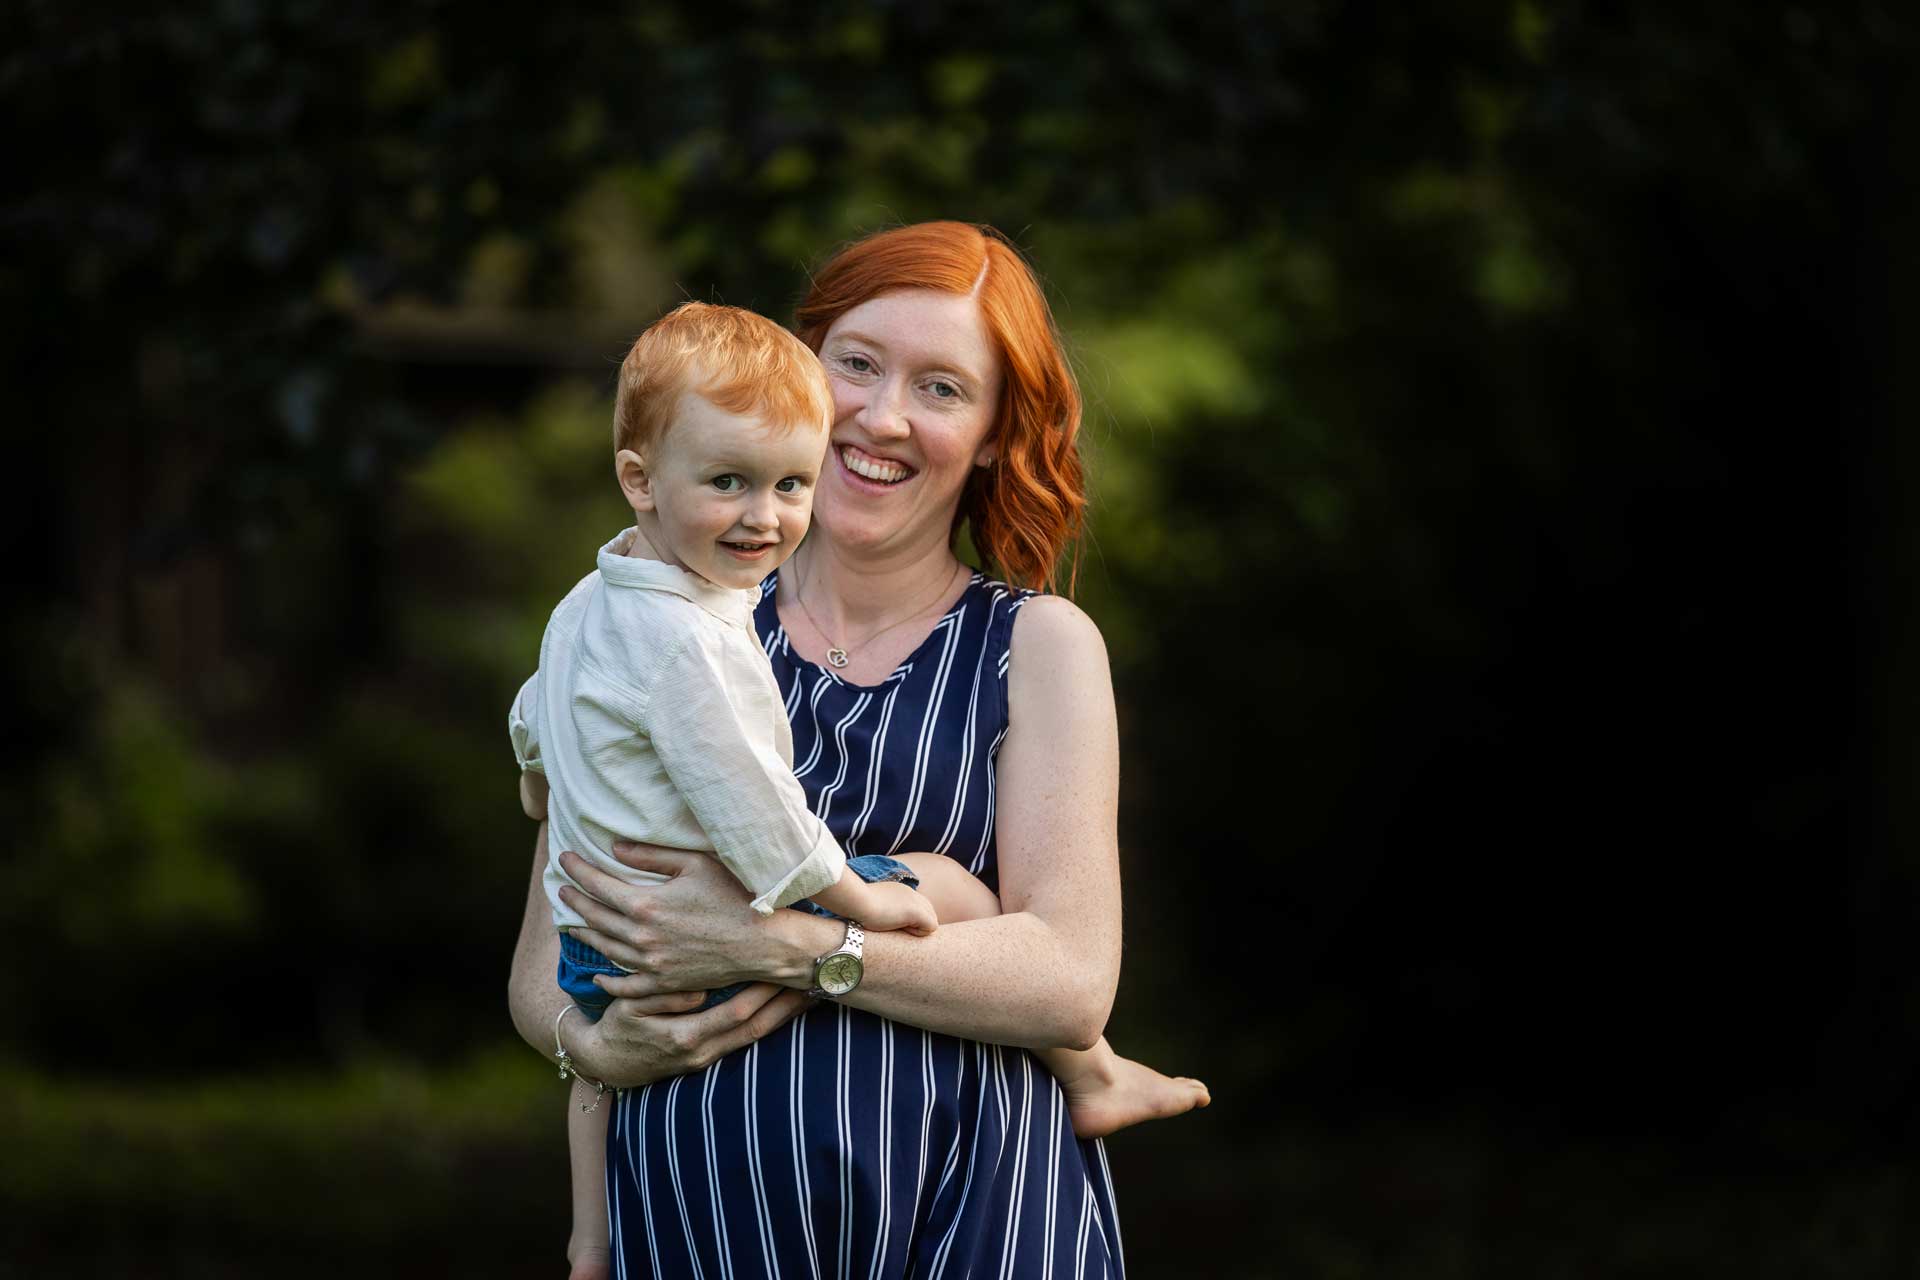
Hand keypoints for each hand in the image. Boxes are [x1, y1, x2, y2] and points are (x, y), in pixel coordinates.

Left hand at [557, 841, 830, 994]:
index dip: (578, 871)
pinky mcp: (666, 983)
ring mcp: (653, 964)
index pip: (599, 885)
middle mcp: (642, 937)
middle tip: (561, 889)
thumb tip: (614, 848)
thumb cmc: (736, 895)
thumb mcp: (696, 863)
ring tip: (572, 923)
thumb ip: (651, 856)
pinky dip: (608, 980)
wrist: (765, 942)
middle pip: (597, 917)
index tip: (564, 858)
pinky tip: (597, 975)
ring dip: (585, 934)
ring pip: (607, 949)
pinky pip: (627, 985)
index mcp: (647, 904)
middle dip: (575, 901)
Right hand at [578, 983, 809, 1086]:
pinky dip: (768, 1022)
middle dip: (788, 1005)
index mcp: (685, 1037)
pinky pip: (745, 1039)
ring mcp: (708, 1058)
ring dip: (784, 1015)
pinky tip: (785, 1007)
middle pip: (757, 1027)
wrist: (604, 1063)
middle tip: (816, 981)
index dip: (764, 992)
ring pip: (756, 1035)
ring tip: (811, 991)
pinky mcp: (708, 1058)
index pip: (738, 1012)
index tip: (785, 968)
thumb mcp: (629, 1007)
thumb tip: (700, 992)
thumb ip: (663, 998)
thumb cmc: (615, 1027)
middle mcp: (703, 1052)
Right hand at [842, 879, 938, 936]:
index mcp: (900, 891)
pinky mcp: (916, 911)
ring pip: (932, 921)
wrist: (855, 901)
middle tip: (898, 931)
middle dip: (919, 925)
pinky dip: (918, 933)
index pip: (920, 907)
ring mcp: (915, 901)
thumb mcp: (869, 905)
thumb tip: (876, 919)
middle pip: (930, 913)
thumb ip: (879, 910)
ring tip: (897, 929)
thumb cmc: (856, 906)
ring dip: (918, 929)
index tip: (895, 925)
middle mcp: (911, 893)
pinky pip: (931, 927)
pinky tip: (900, 929)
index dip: (913, 921)